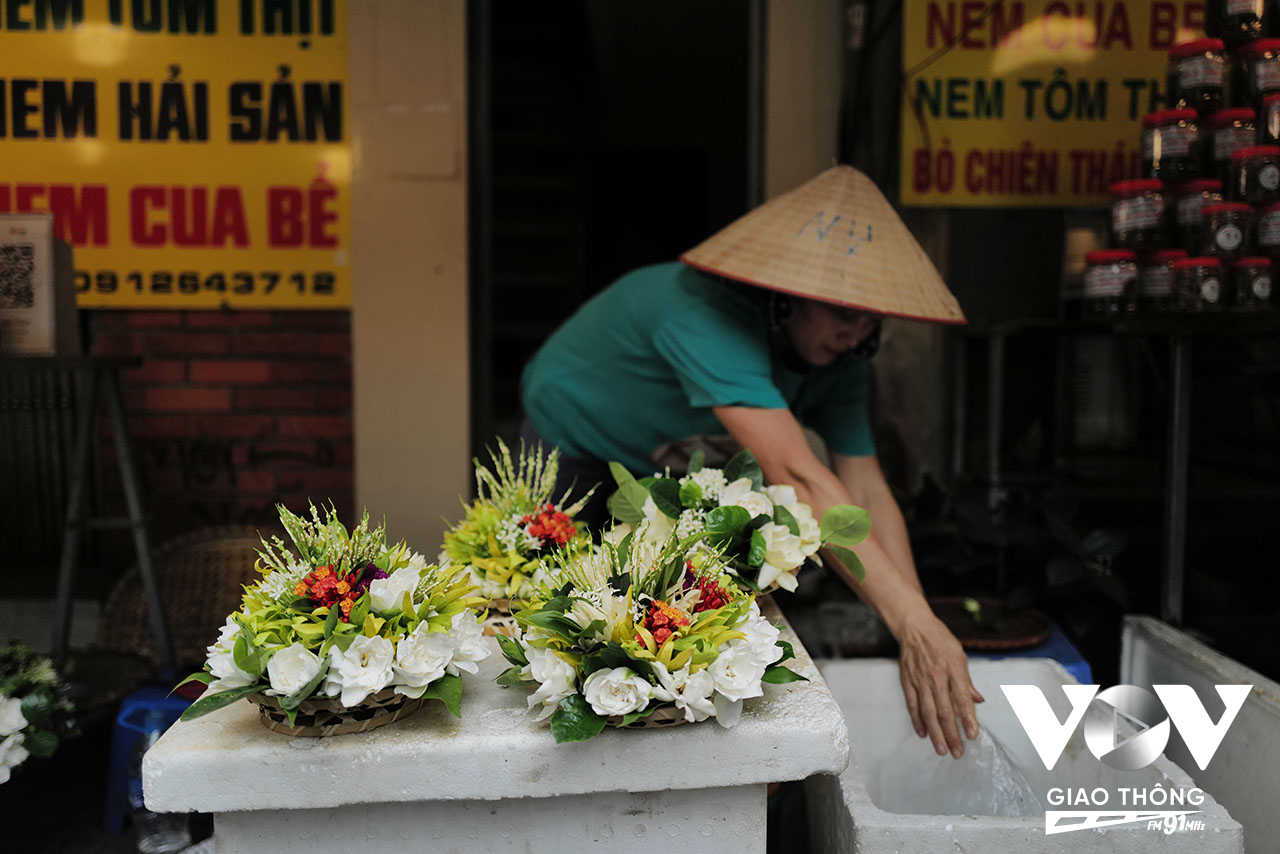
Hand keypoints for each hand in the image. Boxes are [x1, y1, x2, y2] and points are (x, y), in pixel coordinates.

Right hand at [896, 609, 983, 757]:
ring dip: (936, 733)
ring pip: (928, 712)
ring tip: (942, 749)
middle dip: (952, 733)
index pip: (962, 698)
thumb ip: (967, 681)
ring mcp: (920, 680)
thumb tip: (978, 701)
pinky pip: (913, 705)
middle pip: (944, 710)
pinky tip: (923, 734)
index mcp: (953, 668)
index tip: (972, 735)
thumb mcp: (960, 655)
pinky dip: (917, 721)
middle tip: (958, 752)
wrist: (914, 627)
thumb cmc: (940, 639)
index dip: (968, 718)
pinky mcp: (907, 681)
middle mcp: (936, 676)